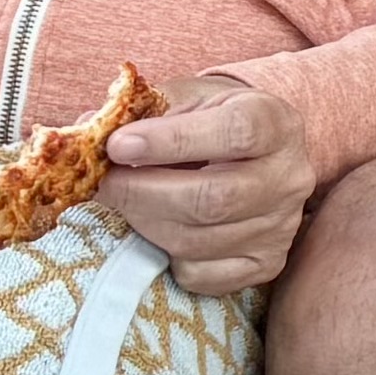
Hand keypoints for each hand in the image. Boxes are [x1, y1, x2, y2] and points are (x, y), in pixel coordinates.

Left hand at [103, 74, 318, 295]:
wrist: (255, 153)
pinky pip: (201, 275)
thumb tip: (85, 133)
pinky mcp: (265, 265)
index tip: (118, 144)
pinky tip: (160, 228)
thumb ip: (143, 111)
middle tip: (104, 183)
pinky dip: (166, 256)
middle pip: (214, 199)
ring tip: (125, 203)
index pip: (235, 133)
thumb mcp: (188, 99)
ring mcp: (281, 227)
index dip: (172, 141)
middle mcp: (289, 177)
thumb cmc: (211, 122)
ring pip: (199, 241)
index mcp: (277, 123)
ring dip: (145, 224)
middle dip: (143, 193)